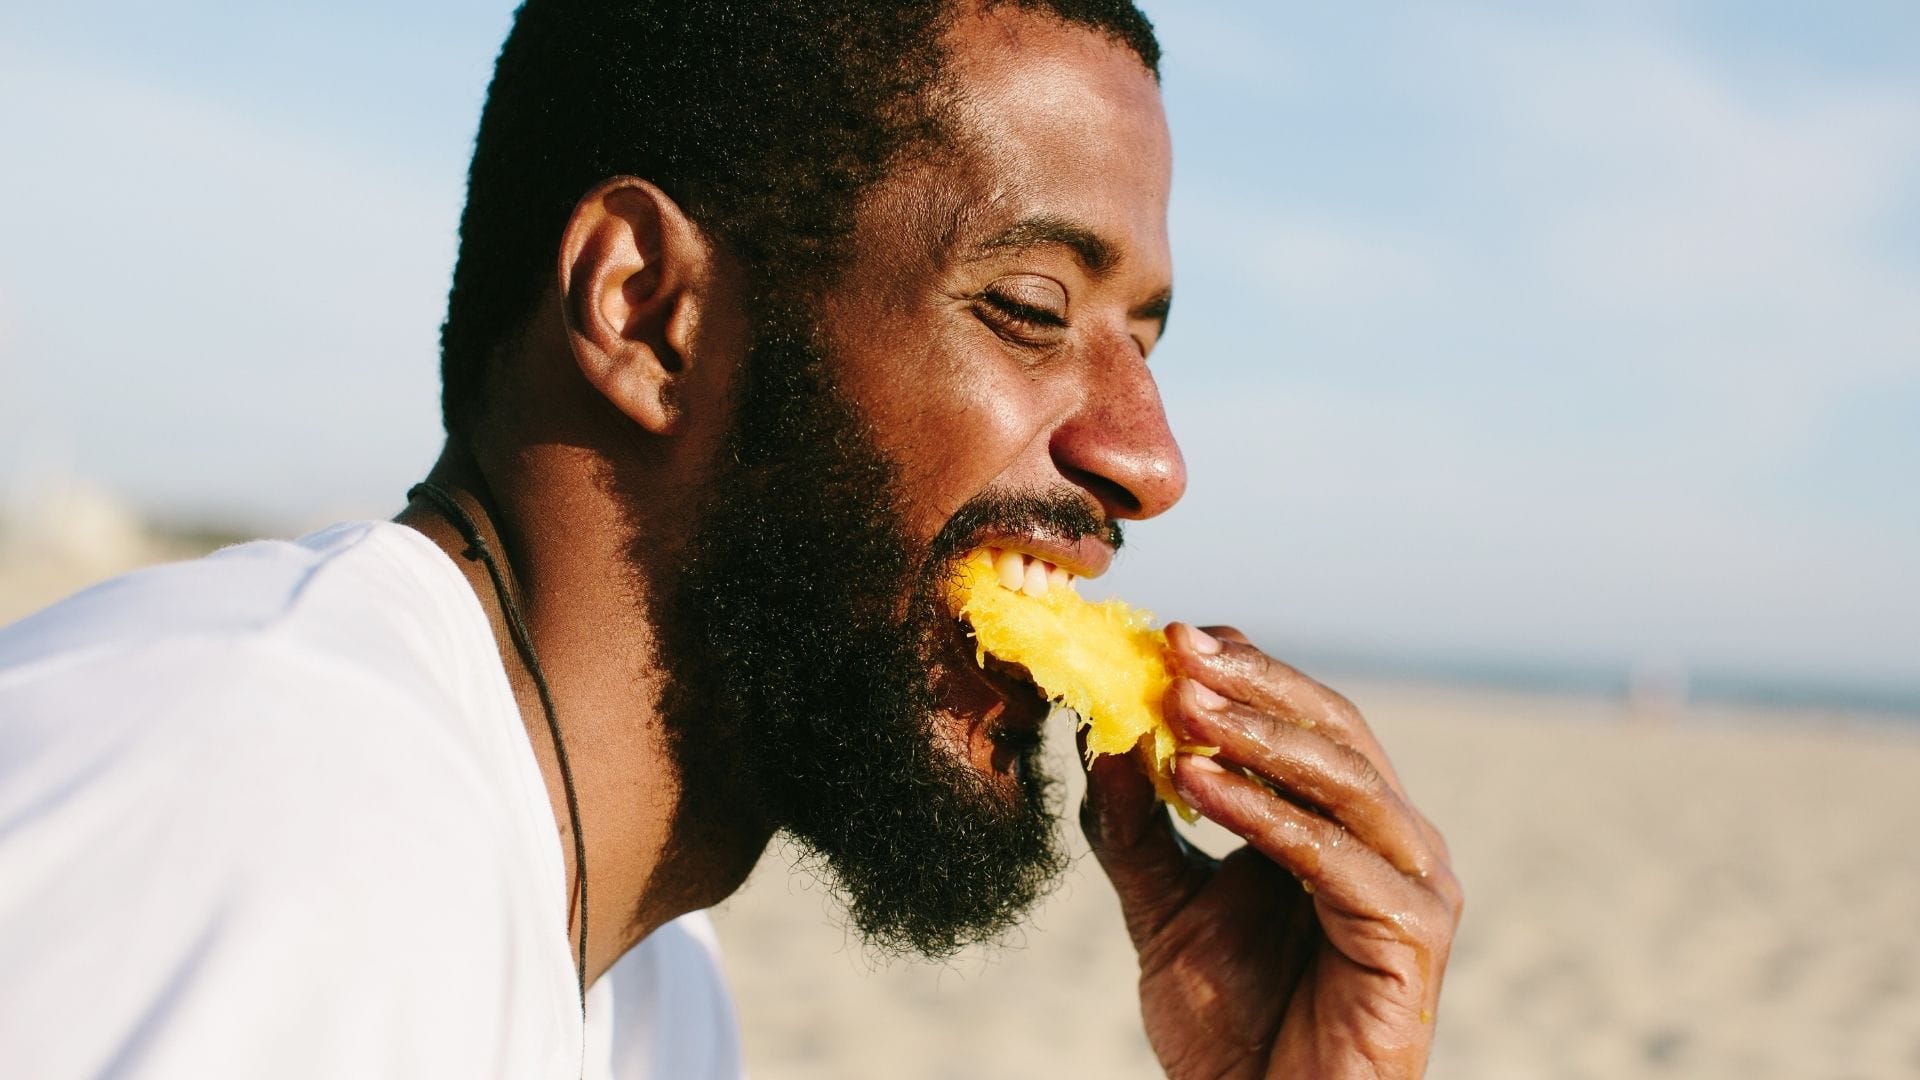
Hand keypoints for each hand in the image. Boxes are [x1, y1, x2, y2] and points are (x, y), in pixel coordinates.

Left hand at [1082, 624, 1462, 1079]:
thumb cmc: (1228, 1023)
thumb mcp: (1161, 908)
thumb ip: (1134, 829)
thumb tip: (1097, 737)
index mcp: (1344, 820)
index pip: (1304, 717)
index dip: (1245, 670)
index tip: (1169, 636)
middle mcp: (1393, 839)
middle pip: (1333, 730)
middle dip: (1252, 684)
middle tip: (1176, 647)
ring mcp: (1415, 884)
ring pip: (1344, 779)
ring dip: (1257, 735)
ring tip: (1180, 703)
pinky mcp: (1416, 934)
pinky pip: (1336, 857)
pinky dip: (1265, 813)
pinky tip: (1198, 784)